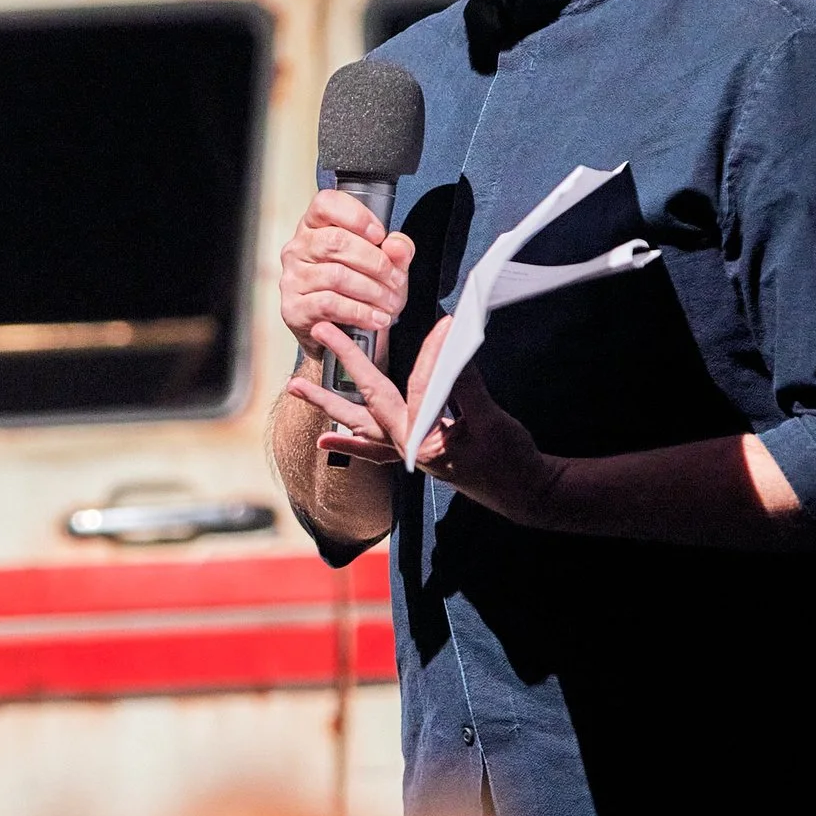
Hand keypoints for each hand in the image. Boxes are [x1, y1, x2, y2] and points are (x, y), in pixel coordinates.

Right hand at [278, 188, 413, 357]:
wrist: (340, 334)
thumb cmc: (359, 291)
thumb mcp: (385, 266)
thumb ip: (397, 251)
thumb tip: (396, 245)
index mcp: (315, 227)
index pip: (326, 203)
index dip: (357, 216)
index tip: (380, 236)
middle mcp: (298, 248)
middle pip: (336, 241)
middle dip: (375, 262)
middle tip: (395, 279)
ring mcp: (292, 278)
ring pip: (336, 275)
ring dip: (372, 291)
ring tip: (389, 303)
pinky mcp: (293, 308)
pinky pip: (329, 304)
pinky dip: (360, 312)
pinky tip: (376, 318)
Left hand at [286, 316, 555, 521]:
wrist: (522, 492)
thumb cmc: (509, 459)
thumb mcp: (491, 420)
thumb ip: (467, 386)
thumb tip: (450, 349)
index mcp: (422, 436)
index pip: (418, 382)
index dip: (432, 351)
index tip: (447, 323)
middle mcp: (405, 445)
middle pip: (368, 397)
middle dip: (346, 360)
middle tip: (321, 330)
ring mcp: (406, 451)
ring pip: (359, 422)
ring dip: (328, 402)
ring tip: (294, 386)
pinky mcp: (414, 454)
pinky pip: (372, 450)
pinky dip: (349, 443)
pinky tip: (324, 440)